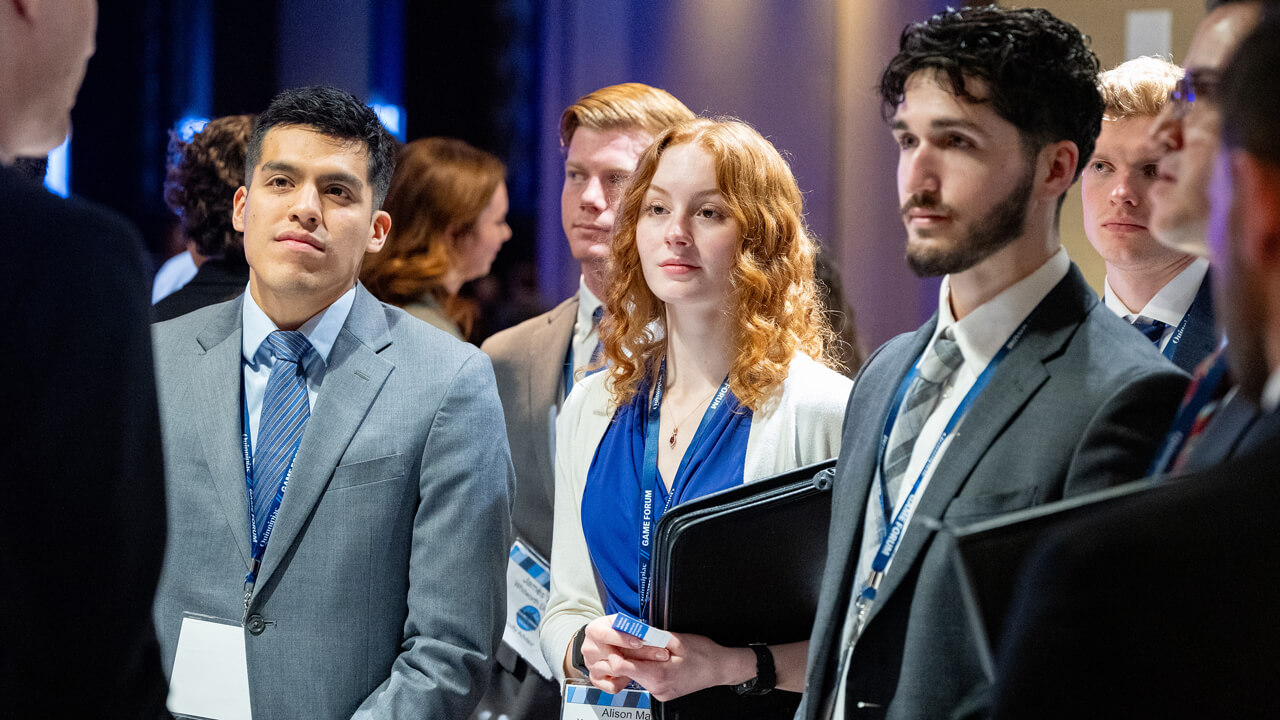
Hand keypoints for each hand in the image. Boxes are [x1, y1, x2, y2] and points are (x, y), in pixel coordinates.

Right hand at [580, 615, 670, 692]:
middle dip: (641, 655)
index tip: (640, 642)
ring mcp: (592, 665)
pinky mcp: (596, 679)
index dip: (623, 639)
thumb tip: (650, 632)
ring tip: (648, 661)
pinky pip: (612, 686)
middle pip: (615, 656)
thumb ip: (633, 628)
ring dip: (636, 668)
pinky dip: (624, 681)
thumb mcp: (623, 623)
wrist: (606, 642)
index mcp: (594, 630)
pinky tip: (630, 672)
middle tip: (661, 654)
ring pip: (616, 671)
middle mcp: (590, 648)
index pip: (605, 635)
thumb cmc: (616, 632)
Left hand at [607, 631, 755, 701]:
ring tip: (653, 648)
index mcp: (658, 675)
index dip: (615, 651)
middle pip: (627, 670)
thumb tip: (630, 632)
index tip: (617, 639)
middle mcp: (656, 688)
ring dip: (639, 660)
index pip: (620, 667)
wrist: (719, 668)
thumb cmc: (703, 654)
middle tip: (636, 640)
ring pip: (636, 674)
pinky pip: (646, 678)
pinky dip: (648, 667)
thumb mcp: (676, 639)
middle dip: (628, 653)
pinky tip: (659, 658)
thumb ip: (650, 638)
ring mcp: (659, 693)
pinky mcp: (662, 693)